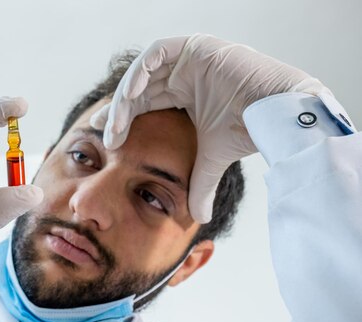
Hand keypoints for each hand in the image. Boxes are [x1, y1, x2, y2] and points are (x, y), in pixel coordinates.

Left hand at [91, 34, 329, 222]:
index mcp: (184, 96)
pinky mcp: (195, 46)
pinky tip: (130, 96)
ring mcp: (188, 60)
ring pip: (143, 74)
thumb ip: (200, 184)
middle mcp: (183, 75)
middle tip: (100, 133)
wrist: (277, 112)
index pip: (144, 104)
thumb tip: (200, 218)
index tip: (106, 140)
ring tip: (114, 125)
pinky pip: (157, 54)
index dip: (123, 120)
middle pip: (139, 89)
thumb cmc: (248, 129)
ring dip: (126, 97)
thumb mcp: (212, 160)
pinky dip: (140, 72)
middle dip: (117, 110)